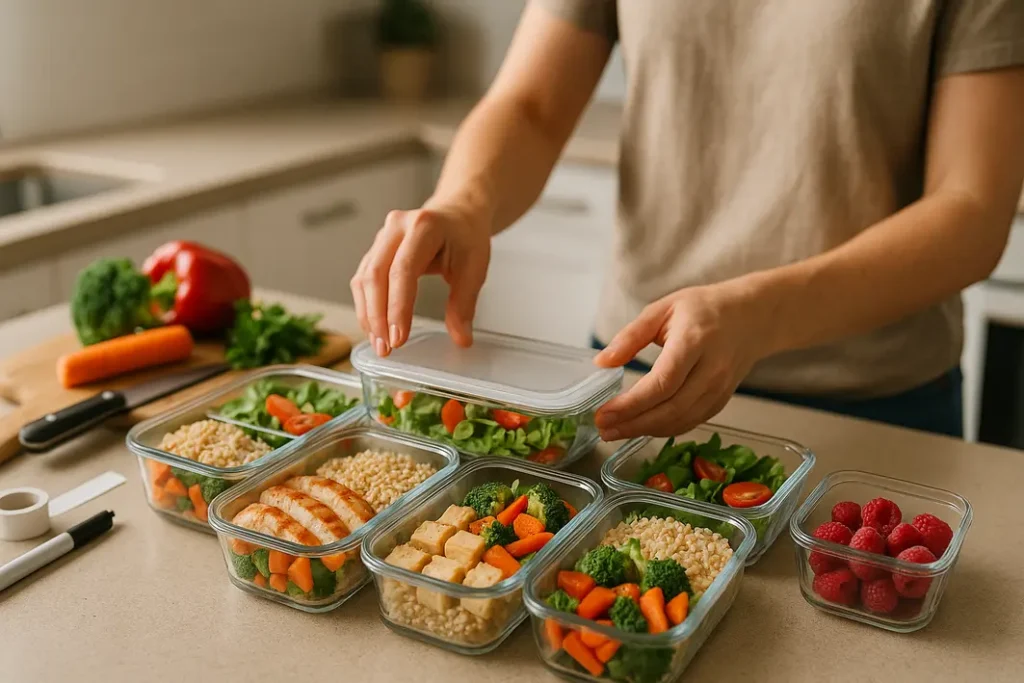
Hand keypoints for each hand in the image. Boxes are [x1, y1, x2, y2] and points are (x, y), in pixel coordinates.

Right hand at [351, 199, 490, 355]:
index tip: (399, 339)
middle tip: (385, 348)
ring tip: (379, 345)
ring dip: (369, 315)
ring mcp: (382, 237)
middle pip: (376, 275)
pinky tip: (375, 328)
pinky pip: (363, 280)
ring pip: (364, 279)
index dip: (398, 307)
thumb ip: (465, 303)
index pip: (403, 270)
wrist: (457, 213)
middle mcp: (396, 227)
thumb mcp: (475, 267)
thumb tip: (461, 339)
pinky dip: (367, 307)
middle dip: (378, 316)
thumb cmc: (465, 236)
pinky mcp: (375, 250)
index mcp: (424, 226)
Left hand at [593, 280, 777, 439]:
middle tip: (603, 428)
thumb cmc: (705, 308)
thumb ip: (631, 335)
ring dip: (645, 431)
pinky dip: (664, 429)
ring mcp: (719, 388)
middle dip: (633, 423)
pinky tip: (641, 428)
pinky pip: (691, 422)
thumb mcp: (663, 309)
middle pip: (671, 408)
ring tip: (614, 432)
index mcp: (694, 341)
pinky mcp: (721, 400)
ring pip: (681, 420)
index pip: (663, 382)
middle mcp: (711, 369)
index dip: (632, 403)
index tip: (604, 412)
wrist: (753, 317)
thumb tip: (602, 362)